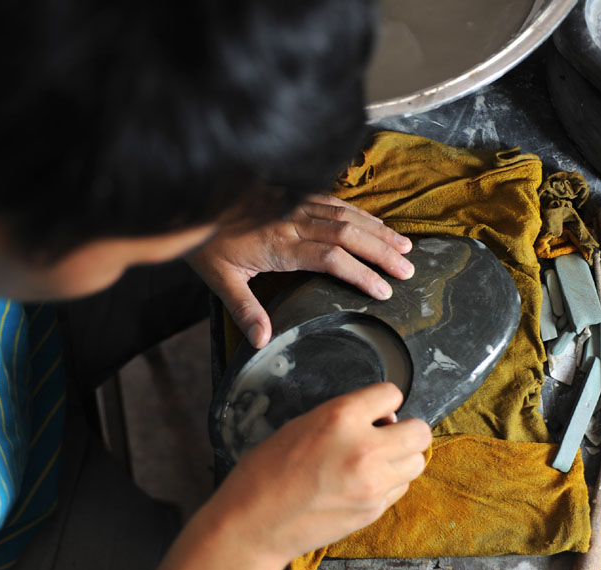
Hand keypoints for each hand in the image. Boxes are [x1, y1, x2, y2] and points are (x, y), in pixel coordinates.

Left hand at [187, 194, 412, 347]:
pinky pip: (334, 202)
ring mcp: (296, 206)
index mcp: (280, 246)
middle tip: (409, 268)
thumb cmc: (206, 245)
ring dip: (377, 230)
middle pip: (348, 234)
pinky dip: (360, 213)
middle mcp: (294, 222)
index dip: (361, 273)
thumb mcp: (221, 281)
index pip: (331, 259)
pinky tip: (376, 223)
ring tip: (404, 246)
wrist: (192, 202)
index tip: (384, 290)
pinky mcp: (294, 196)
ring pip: (346, 216)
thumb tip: (264, 341)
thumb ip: (245, 310)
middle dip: (382, 251)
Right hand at [214, 383, 431, 561]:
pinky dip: (390, 483)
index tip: (376, 411)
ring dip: (402, 458)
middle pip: (420, 431)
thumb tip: (376, 420)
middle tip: (385, 436)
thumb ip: (343, 418)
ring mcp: (372, 483)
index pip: (391, 394)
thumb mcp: (301, 425)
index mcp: (340, 417)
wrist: (254, 523)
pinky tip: (364, 484)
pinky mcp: (373, 510)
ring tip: (376, 461)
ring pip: (417, 461)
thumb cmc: (266, 471)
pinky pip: (401, 488)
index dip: (383, 402)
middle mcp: (364, 448)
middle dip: (405, 430)